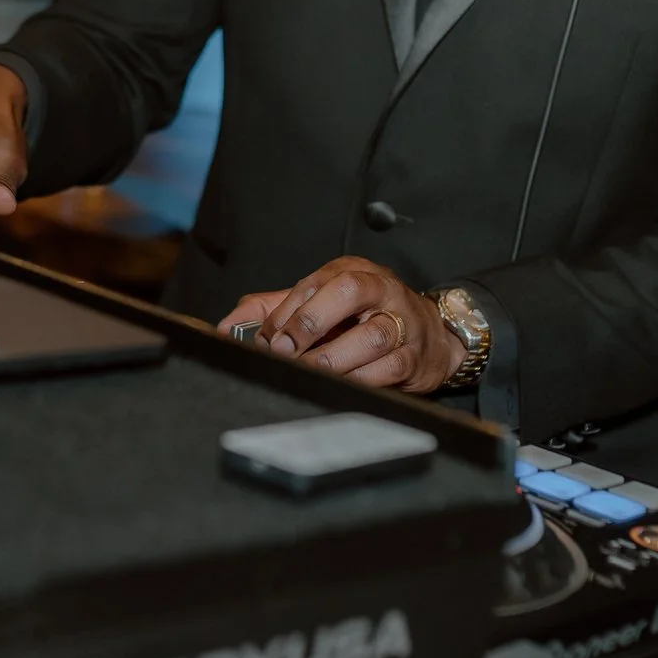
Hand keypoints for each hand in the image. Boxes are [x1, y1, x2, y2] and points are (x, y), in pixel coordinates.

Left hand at [217, 257, 466, 392]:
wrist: (431, 336)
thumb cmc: (366, 318)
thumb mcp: (322, 304)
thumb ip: (274, 310)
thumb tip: (226, 327)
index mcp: (353, 271)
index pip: (314, 283)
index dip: (285, 311)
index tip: (264, 338)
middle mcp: (381, 289)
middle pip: (347, 293)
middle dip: (310, 322)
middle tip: (283, 350)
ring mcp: (403, 322)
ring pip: (370, 337)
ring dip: (333, 359)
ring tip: (308, 373)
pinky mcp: (414, 357)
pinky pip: (387, 370)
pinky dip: (358, 381)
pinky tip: (338, 386)